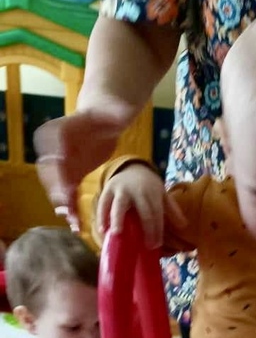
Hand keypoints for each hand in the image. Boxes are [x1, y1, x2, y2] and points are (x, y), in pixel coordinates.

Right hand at [34, 102, 135, 231]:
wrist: (103, 121)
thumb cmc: (107, 114)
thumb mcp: (112, 113)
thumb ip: (115, 114)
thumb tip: (122, 113)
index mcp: (56, 132)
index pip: (53, 153)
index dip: (58, 171)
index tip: (65, 187)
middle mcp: (51, 149)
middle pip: (50, 174)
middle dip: (58, 192)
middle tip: (67, 208)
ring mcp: (58, 164)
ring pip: (56, 188)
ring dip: (64, 205)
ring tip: (73, 222)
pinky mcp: (68, 176)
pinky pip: (66, 194)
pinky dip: (71, 208)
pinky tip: (77, 224)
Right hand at [96, 164, 187, 248]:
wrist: (132, 167)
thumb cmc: (148, 187)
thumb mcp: (162, 194)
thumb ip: (172, 209)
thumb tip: (184, 226)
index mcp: (152, 193)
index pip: (156, 213)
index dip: (157, 230)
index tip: (155, 245)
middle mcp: (137, 191)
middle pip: (143, 210)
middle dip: (146, 227)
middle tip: (146, 245)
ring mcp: (121, 190)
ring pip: (119, 205)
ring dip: (117, 219)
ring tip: (115, 234)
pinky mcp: (107, 190)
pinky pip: (103, 205)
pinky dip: (102, 217)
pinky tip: (102, 231)